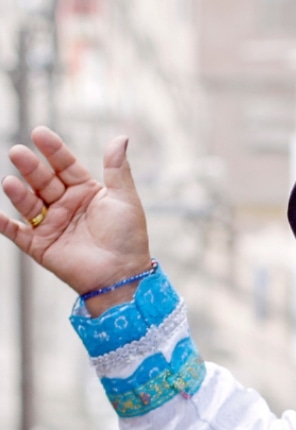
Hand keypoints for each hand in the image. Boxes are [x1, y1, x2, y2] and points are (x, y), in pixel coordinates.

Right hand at [1, 127, 150, 311]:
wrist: (122, 275)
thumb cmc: (128, 238)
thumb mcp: (124, 199)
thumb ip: (118, 168)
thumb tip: (121, 138)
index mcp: (86, 192)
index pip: (65, 166)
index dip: (53, 150)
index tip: (40, 133)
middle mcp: (65, 205)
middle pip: (44, 181)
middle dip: (31, 168)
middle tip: (18, 153)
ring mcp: (51, 225)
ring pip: (29, 203)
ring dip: (18, 193)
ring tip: (10, 183)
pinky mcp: (40, 246)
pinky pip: (16, 232)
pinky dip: (2, 224)